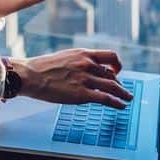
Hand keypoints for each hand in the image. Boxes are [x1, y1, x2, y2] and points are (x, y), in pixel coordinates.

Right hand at [12, 49, 131, 108]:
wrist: (31, 75)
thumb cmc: (44, 68)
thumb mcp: (67, 57)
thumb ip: (81, 61)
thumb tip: (91, 69)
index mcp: (84, 54)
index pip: (111, 56)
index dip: (118, 65)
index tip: (117, 71)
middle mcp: (88, 64)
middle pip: (111, 74)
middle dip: (119, 83)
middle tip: (122, 89)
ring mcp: (85, 79)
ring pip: (112, 86)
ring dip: (123, 93)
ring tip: (128, 98)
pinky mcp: (81, 94)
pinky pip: (105, 98)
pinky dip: (116, 102)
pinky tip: (121, 105)